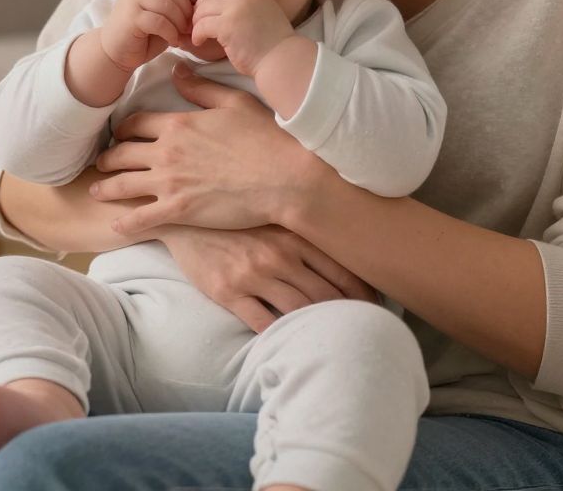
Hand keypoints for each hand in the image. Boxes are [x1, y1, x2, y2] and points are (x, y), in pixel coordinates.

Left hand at [92, 66, 328, 233]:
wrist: (284, 179)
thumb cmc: (265, 139)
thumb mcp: (234, 102)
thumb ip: (201, 88)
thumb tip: (176, 71)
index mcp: (178, 124)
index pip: (135, 123)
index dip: (123, 129)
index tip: (119, 134)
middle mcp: (167, 152)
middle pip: (122, 153)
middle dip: (108, 158)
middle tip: (101, 163)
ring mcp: (170, 183)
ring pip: (123, 184)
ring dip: (107, 187)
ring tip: (98, 190)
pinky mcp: (179, 211)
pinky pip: (140, 218)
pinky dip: (124, 222)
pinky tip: (115, 225)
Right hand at [99, 0, 195, 71]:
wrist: (114, 55)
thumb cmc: (141, 39)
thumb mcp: (160, 19)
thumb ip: (174, 9)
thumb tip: (198, 7)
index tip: (195, 11)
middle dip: (186, 10)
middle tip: (190, 27)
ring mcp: (132, 2)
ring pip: (167, 5)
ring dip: (179, 22)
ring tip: (181, 35)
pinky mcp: (131, 18)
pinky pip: (159, 21)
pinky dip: (170, 32)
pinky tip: (173, 42)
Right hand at [159, 226, 375, 331]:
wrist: (184, 217)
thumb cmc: (237, 219)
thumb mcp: (275, 219)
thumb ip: (306, 234)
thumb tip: (346, 247)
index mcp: (295, 235)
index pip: (342, 270)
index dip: (364, 294)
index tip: (378, 309)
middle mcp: (279, 255)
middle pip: (327, 296)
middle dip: (349, 316)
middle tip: (364, 332)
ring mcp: (253, 274)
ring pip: (299, 312)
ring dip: (320, 330)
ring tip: (335, 344)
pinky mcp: (228, 292)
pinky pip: (262, 323)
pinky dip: (281, 337)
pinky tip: (292, 346)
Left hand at [189, 0, 293, 76]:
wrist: (281, 60)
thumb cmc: (272, 44)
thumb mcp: (263, 13)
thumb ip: (246, 5)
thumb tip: (220, 7)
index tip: (209, 10)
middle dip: (200, 8)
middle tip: (199, 23)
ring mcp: (236, 9)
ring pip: (202, 8)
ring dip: (196, 22)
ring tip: (199, 34)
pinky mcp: (227, 26)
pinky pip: (202, 25)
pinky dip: (197, 34)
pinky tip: (199, 42)